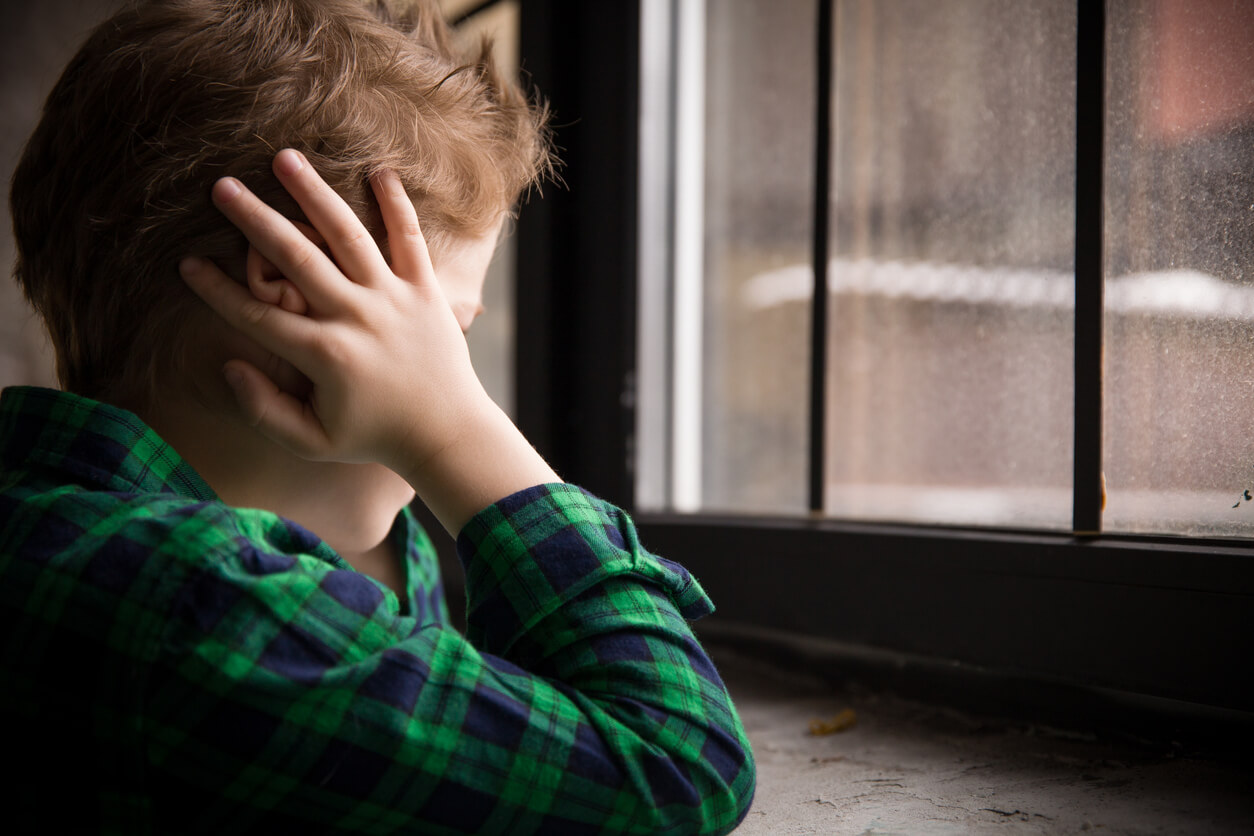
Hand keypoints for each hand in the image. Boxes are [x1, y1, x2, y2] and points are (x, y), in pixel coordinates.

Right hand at [180, 149, 556, 532]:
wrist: (447, 433)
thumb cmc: (375, 436)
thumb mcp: (313, 441)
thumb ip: (264, 410)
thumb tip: (229, 366)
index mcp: (325, 355)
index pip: (257, 316)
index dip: (216, 290)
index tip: (186, 263)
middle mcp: (356, 318)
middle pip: (295, 258)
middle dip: (254, 219)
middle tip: (220, 186)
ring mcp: (393, 300)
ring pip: (348, 235)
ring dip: (314, 194)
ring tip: (285, 158)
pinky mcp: (426, 291)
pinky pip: (409, 240)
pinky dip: (397, 205)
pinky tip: (379, 171)